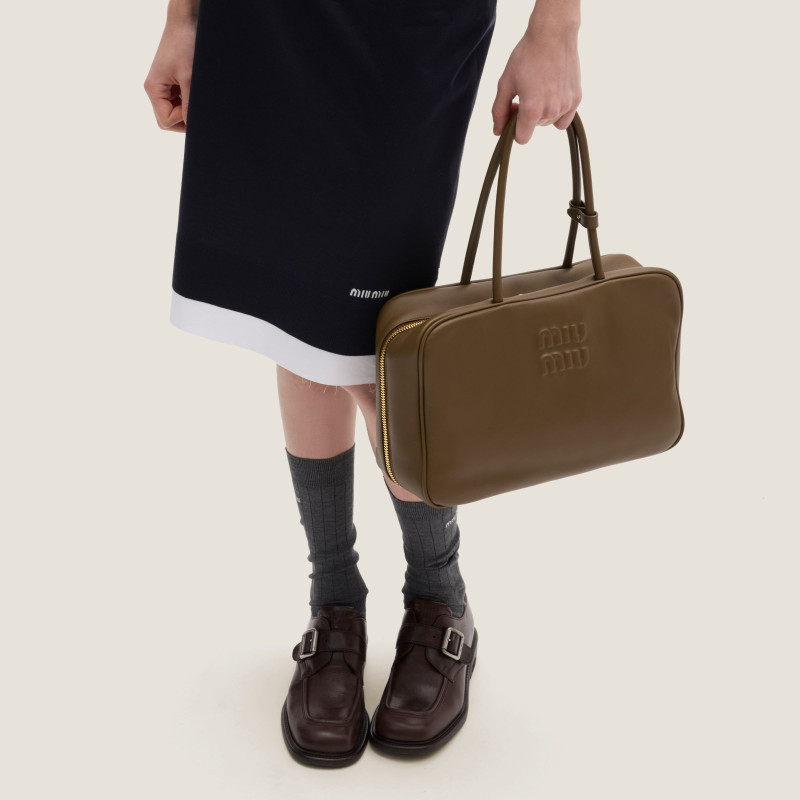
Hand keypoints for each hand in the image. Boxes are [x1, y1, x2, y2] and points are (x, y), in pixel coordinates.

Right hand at [143, 17, 196, 132]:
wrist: (185, 22)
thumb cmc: (184, 44)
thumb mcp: (189, 78)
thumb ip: (190, 105)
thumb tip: (192, 126)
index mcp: (153, 89)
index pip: (165, 121)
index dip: (182, 119)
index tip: (193, 106)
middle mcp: (155, 89)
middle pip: (167, 119)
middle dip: (184, 118)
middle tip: (197, 106)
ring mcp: (164, 86)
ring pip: (174, 111)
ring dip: (187, 108)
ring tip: (195, 93)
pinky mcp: (172, 83)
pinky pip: (179, 101)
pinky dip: (189, 100)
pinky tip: (195, 89)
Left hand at [491, 20, 581, 143]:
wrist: (554, 33)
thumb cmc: (526, 56)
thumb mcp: (505, 83)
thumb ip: (499, 111)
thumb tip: (498, 132)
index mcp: (531, 110)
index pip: (521, 138)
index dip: (513, 128)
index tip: (513, 110)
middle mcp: (551, 111)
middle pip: (534, 128)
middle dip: (526, 116)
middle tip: (525, 92)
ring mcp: (566, 106)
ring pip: (548, 123)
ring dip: (542, 112)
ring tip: (540, 88)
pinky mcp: (576, 99)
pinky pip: (564, 119)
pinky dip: (557, 112)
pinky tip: (552, 93)